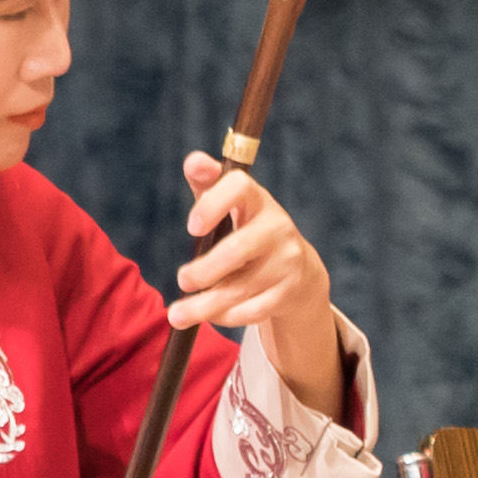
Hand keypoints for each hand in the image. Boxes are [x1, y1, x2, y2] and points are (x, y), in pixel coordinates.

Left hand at [167, 155, 344, 412]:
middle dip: (205, 270)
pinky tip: (212, 316)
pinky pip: (252, 310)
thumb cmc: (250, 231)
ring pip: (242, 288)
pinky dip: (227, 316)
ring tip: (177, 315)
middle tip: (181, 280)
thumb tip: (193, 160)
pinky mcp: (289, 292)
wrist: (300, 270)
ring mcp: (287, 261)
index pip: (240, 187)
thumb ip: (208, 184)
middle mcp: (277, 227)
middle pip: (238, 249)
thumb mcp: (232, 207)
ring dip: (205, 305)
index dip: (214, 204)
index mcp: (258, 200)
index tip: (191, 227)